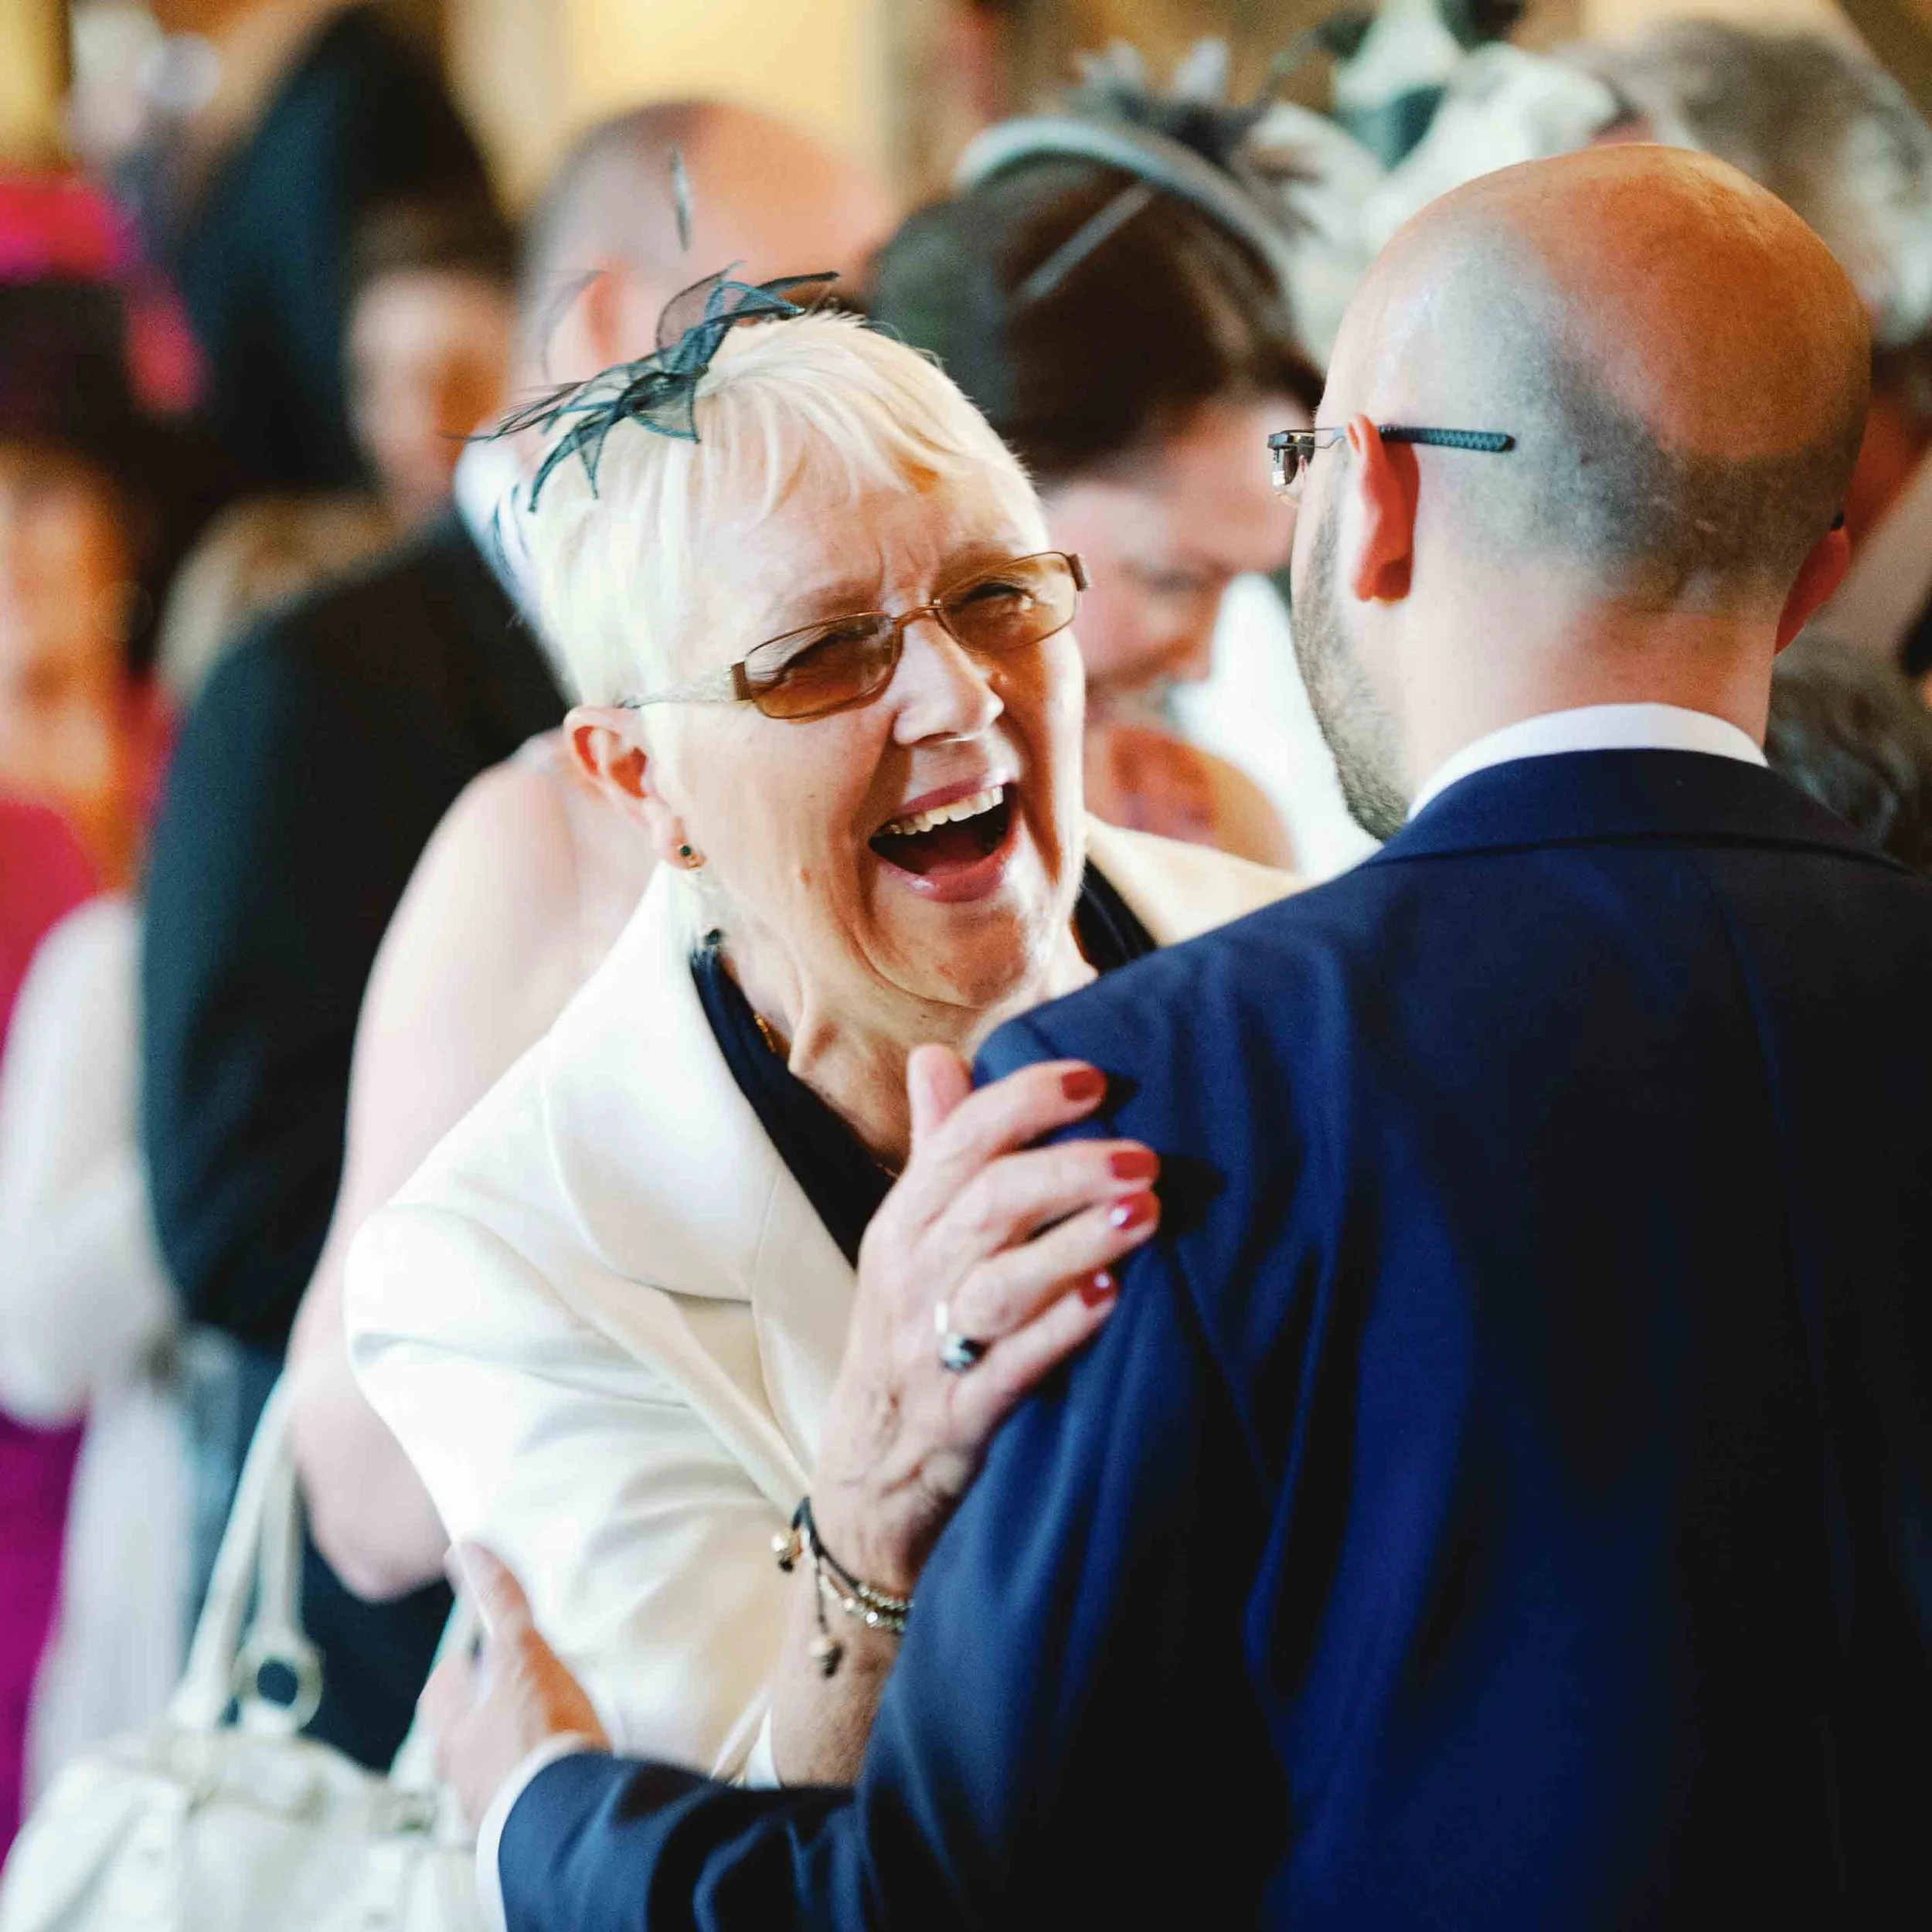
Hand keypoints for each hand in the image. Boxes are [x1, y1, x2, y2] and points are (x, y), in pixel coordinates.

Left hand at [421, 1544, 608, 1827]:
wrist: (571, 1823)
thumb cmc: (539, 1738)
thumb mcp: (522, 1655)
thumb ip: (498, 1602)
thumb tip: (467, 1550)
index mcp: (455, 1732)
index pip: (441, 1691)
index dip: (458, 1669)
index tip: (476, 1655)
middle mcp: (465, 1773)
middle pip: (463, 1734)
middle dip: (485, 1713)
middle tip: (517, 1692)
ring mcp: (494, 1806)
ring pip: (492, 1768)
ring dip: (511, 1751)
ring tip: (548, 1733)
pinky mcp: (527, 1829)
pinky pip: (525, 1799)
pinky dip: (539, 1783)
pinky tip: (566, 1772)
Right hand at [812, 1048, 1159, 1595]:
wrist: (871, 1467)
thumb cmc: (907, 1327)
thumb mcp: (906, 1236)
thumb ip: (933, 1146)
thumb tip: (935, 1055)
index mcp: (904, 1222)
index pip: (960, 1141)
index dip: (1026, 1101)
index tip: (1096, 1079)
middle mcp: (914, 1275)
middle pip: (988, 1204)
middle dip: (1067, 1170)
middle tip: (1144, 1154)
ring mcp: (934, 1346)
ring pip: (1002, 1283)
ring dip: (1075, 1241)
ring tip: (1144, 1211)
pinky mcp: (963, 1412)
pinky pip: (1012, 1367)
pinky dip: (1061, 1329)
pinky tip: (1111, 1296)